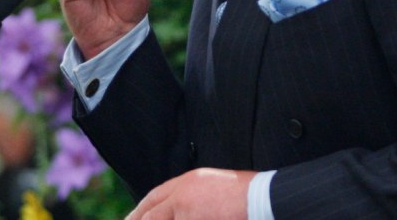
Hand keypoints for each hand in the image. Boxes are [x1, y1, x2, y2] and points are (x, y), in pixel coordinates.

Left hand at [127, 168, 256, 219]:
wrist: (262, 197)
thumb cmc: (248, 196)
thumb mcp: (217, 189)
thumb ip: (196, 198)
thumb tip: (186, 211)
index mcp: (189, 181)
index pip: (157, 195)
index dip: (142, 209)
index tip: (134, 217)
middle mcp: (183, 191)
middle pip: (152, 209)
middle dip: (139, 218)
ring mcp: (186, 208)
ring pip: (159, 219)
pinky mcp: (191, 217)